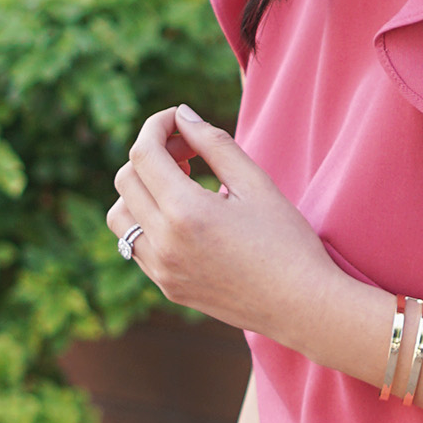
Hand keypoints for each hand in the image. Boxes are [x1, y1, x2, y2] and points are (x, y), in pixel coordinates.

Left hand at [106, 105, 341, 344]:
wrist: (302, 306)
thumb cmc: (287, 242)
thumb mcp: (256, 184)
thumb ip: (214, 143)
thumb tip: (183, 115)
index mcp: (185, 212)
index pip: (143, 154)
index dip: (156, 126)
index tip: (178, 120)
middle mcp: (163, 243)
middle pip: (126, 180)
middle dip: (150, 154)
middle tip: (188, 151)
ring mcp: (161, 270)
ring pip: (120, 217)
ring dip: (140, 191)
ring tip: (181, 185)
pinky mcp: (167, 288)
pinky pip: (136, 246)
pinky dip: (147, 222)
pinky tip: (185, 218)